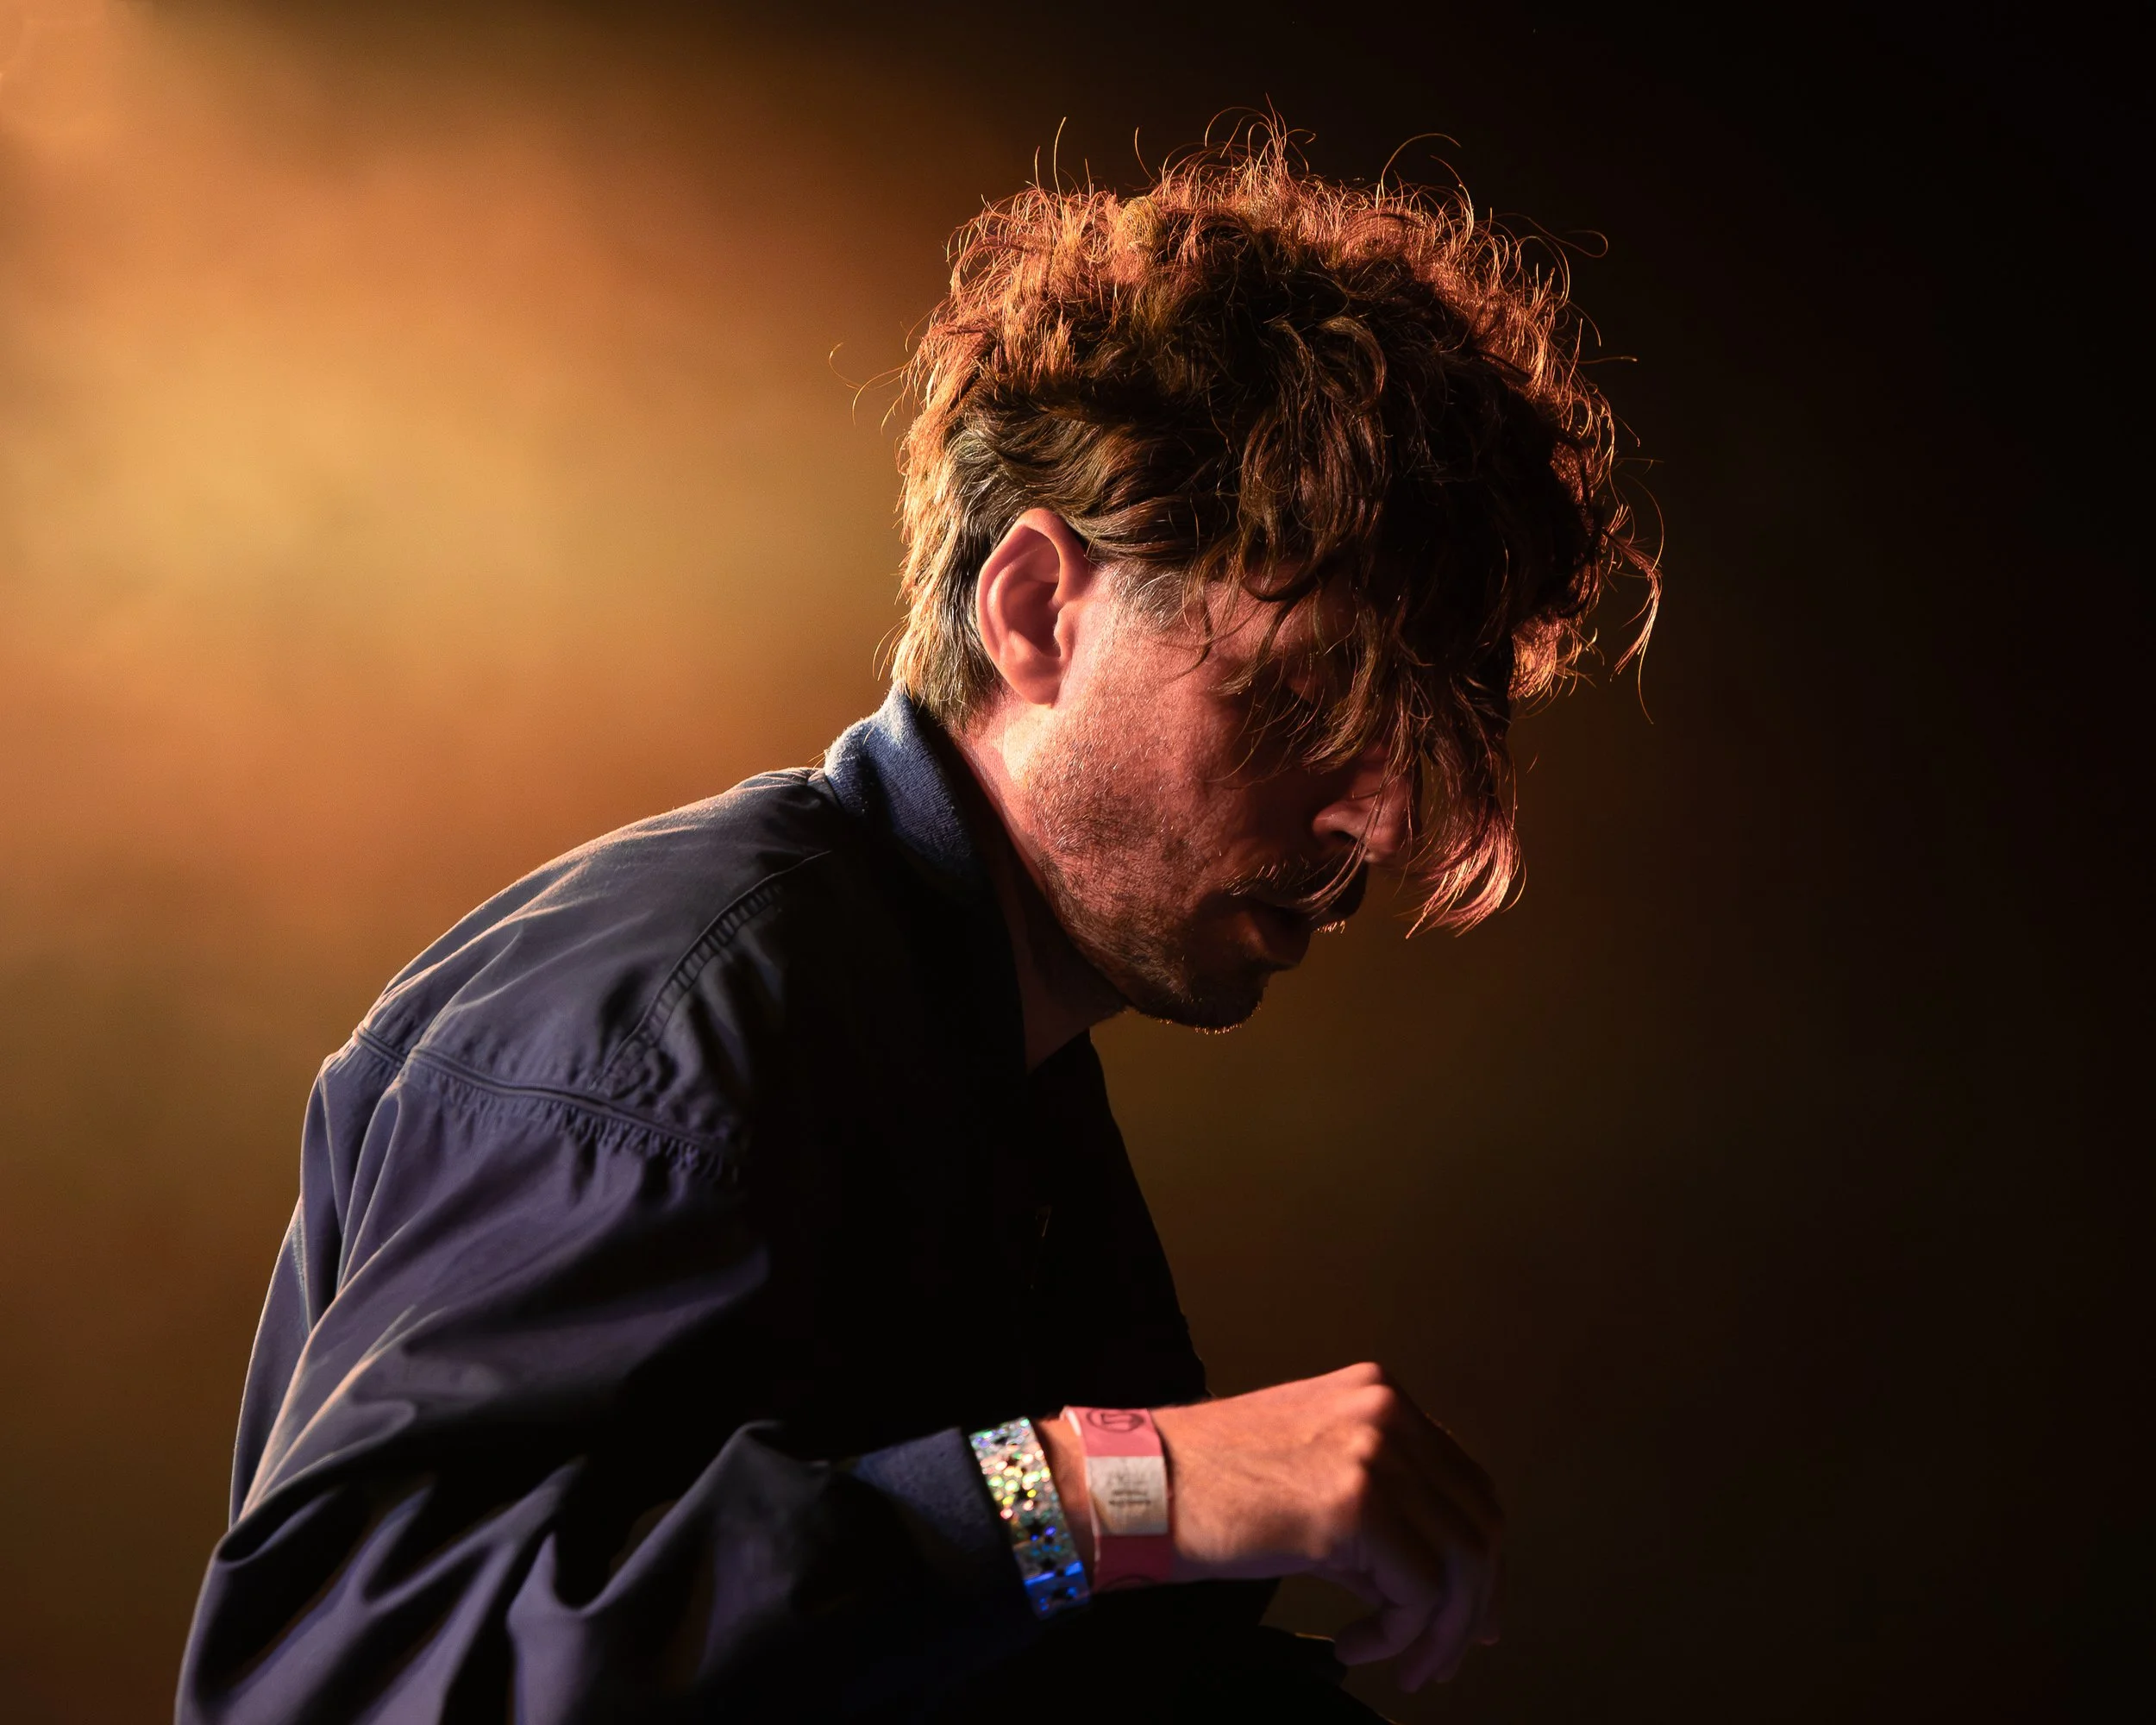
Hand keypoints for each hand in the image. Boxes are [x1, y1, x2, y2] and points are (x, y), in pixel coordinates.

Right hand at [1045, 1364, 1503, 1689]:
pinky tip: (1354, 1645)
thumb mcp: (1312, 1471)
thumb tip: (1450, 1592)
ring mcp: (1373, 1452)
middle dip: (1469, 1605)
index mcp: (1379, 1395)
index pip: (1467, 1484)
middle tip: (1444, 1657)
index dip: (1478, 1559)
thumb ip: (1384, 1515)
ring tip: (1402, 1664)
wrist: (1137, 1484)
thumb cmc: (1206, 1485)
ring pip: (1459, 1562)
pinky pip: (1418, 1592)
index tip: (1470, 1613)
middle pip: (1478, 1524)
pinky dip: (1398, 1635)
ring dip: (1437, 1632)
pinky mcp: (1353, 1504)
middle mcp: (1387, 1411)